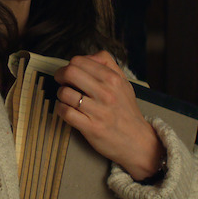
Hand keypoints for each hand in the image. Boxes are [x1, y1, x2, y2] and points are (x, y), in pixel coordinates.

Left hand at [54, 51, 163, 180]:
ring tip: (67, 99)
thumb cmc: (127, 111)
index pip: (80, 61)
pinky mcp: (90, 127)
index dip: (69, 65)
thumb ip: (108, 65)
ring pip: (65, 93)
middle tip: (62, 82)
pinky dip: (61, 109)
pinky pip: (65, 112)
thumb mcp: (124, 83)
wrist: (138, 141)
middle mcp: (106, 92)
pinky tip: (67, 110)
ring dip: (61, 94)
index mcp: (113, 78)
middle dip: (60, 76)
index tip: (69, 73)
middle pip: (70, 72)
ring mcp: (98, 110)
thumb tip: (88, 57)